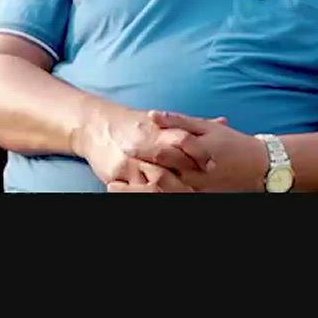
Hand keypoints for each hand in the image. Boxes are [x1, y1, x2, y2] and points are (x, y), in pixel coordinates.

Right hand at [72, 109, 213, 191]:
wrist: (94, 126)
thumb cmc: (132, 124)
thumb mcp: (159, 121)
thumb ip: (191, 124)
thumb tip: (223, 122)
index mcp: (156, 130)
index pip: (181, 139)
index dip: (198, 153)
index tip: (213, 165)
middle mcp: (143, 145)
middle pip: (169, 161)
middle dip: (187, 175)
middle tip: (202, 186)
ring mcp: (130, 162)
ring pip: (154, 180)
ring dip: (172, 190)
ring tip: (187, 194)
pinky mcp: (117, 175)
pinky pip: (135, 190)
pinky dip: (148, 194)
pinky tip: (159, 196)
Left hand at [109, 111, 268, 192]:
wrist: (260, 167)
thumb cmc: (231, 143)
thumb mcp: (205, 127)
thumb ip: (177, 121)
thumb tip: (151, 115)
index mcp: (194, 153)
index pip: (162, 152)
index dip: (141, 150)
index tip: (122, 144)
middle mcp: (194, 175)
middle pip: (160, 177)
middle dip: (136, 177)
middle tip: (113, 176)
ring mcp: (197, 190)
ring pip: (165, 193)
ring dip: (142, 192)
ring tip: (118, 189)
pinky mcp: (200, 198)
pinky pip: (176, 199)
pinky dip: (158, 197)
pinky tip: (141, 194)